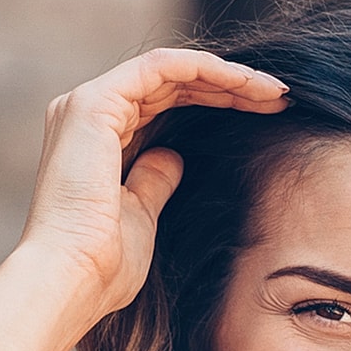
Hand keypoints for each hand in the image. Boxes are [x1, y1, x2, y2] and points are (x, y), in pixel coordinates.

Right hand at [16, 47, 288, 349]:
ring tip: (273, 93)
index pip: (164, 106)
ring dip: (225, 77)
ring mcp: (87, 105)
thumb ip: (155, 183)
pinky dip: (204, 70)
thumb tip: (174, 159)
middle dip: (228, 87)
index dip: (215, 104)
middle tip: (278, 98)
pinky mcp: (95, 104)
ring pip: (170, 71)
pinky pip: (161, 69)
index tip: (263, 117)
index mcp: (95, 141)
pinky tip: (242, 82)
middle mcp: (86, 115)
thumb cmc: (103, 269)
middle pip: (171, 85)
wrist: (71, 282)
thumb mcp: (142, 220)